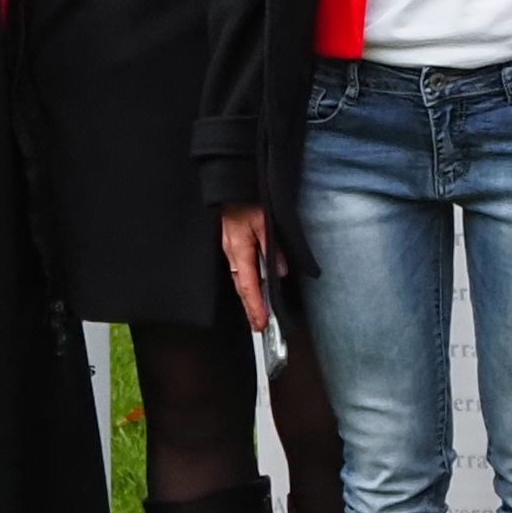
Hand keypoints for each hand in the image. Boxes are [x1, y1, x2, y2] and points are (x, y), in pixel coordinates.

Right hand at [218, 203, 276, 336]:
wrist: (233, 184)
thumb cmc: (248, 200)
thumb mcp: (265, 222)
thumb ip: (272, 247)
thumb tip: (280, 272)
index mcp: (239, 250)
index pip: (248, 286)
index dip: (255, 307)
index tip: (261, 323)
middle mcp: (232, 253)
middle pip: (242, 288)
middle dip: (250, 309)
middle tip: (259, 327)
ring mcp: (231, 249)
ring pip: (241, 280)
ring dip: (249, 298)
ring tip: (257, 314)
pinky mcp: (233, 244)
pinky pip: (241, 269)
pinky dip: (248, 284)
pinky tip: (254, 289)